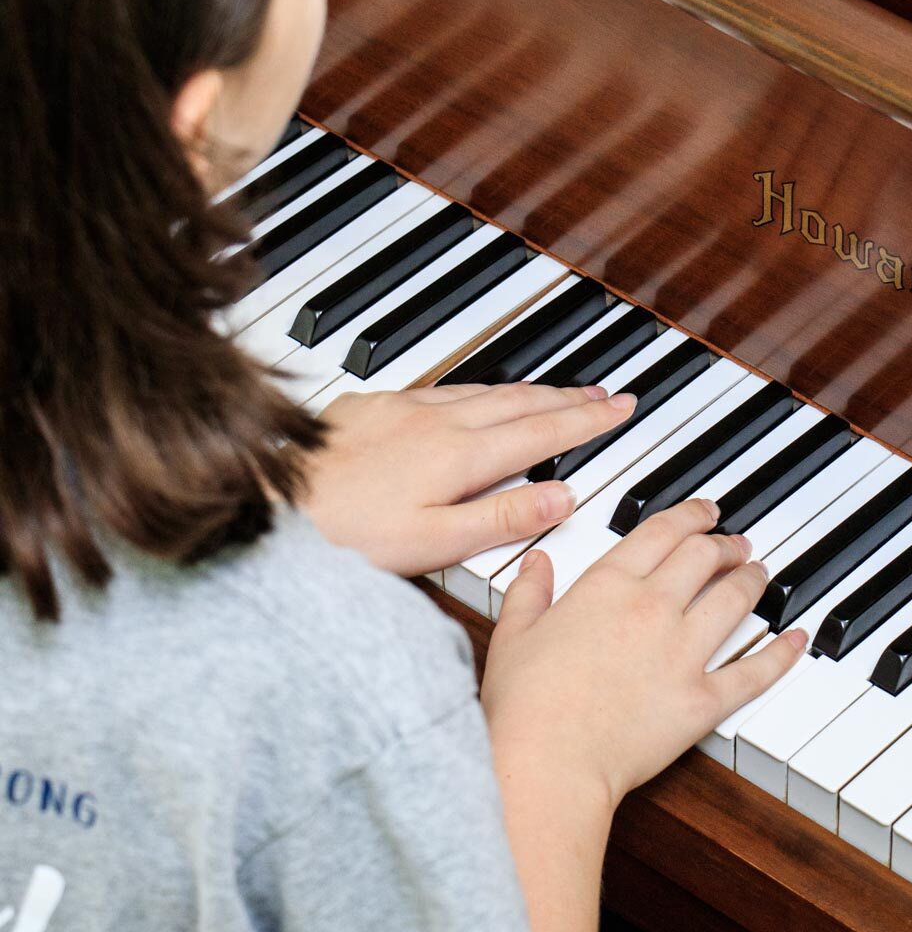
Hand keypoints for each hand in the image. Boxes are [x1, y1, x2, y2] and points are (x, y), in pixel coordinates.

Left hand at [302, 381, 636, 573]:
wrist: (270, 503)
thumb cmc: (346, 536)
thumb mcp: (432, 543)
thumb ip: (500, 518)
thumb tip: (561, 496)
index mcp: (459, 456)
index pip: (541, 432)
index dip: (587, 421)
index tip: (621, 407)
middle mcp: (436, 421)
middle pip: (519, 403)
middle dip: (569, 398)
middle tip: (605, 393)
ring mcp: (403, 407)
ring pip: (483, 390)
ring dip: (529, 390)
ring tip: (558, 392)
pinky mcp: (371, 405)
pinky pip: (443, 388)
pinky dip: (479, 390)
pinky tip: (478, 396)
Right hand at [481, 497, 806, 814]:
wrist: (547, 762)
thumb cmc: (524, 705)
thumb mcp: (514, 634)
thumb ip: (528, 591)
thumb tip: (537, 562)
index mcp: (608, 584)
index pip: (661, 531)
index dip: (690, 516)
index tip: (705, 512)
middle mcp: (652, 607)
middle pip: (704, 557)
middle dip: (727, 545)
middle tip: (738, 545)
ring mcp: (682, 652)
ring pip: (734, 600)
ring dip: (753, 582)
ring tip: (761, 575)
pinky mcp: (702, 700)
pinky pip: (754, 672)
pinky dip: (781, 654)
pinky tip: (795, 640)